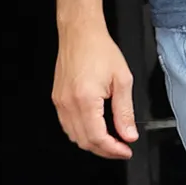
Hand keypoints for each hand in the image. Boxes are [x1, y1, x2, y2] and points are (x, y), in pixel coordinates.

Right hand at [52, 23, 138, 159]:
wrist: (80, 33)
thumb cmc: (99, 50)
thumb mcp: (122, 80)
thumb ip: (125, 112)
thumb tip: (128, 134)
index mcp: (85, 99)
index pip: (98, 138)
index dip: (113, 150)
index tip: (126, 151)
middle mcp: (69, 103)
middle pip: (85, 141)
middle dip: (105, 150)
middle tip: (121, 148)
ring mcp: (60, 102)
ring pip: (74, 136)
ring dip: (93, 143)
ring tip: (111, 141)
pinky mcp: (57, 99)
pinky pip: (67, 125)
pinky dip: (81, 133)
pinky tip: (95, 129)